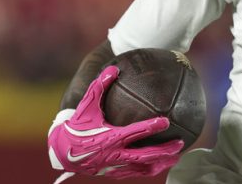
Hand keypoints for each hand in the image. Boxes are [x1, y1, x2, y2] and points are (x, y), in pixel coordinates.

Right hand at [48, 66, 183, 180]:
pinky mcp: (113, 173)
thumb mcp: (86, 106)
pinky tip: (159, 164)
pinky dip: (149, 169)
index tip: (166, 121)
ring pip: (142, 169)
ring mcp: (114, 166)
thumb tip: (113, 68)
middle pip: (144, 156)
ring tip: (176, 158)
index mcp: (109, 138)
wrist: (61, 153)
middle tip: (180, 142)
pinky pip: (135, 173)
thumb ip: (99, 87)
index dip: (150, 128)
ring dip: (160, 163)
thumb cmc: (76, 127)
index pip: (134, 133)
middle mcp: (114, 155)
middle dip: (164, 150)